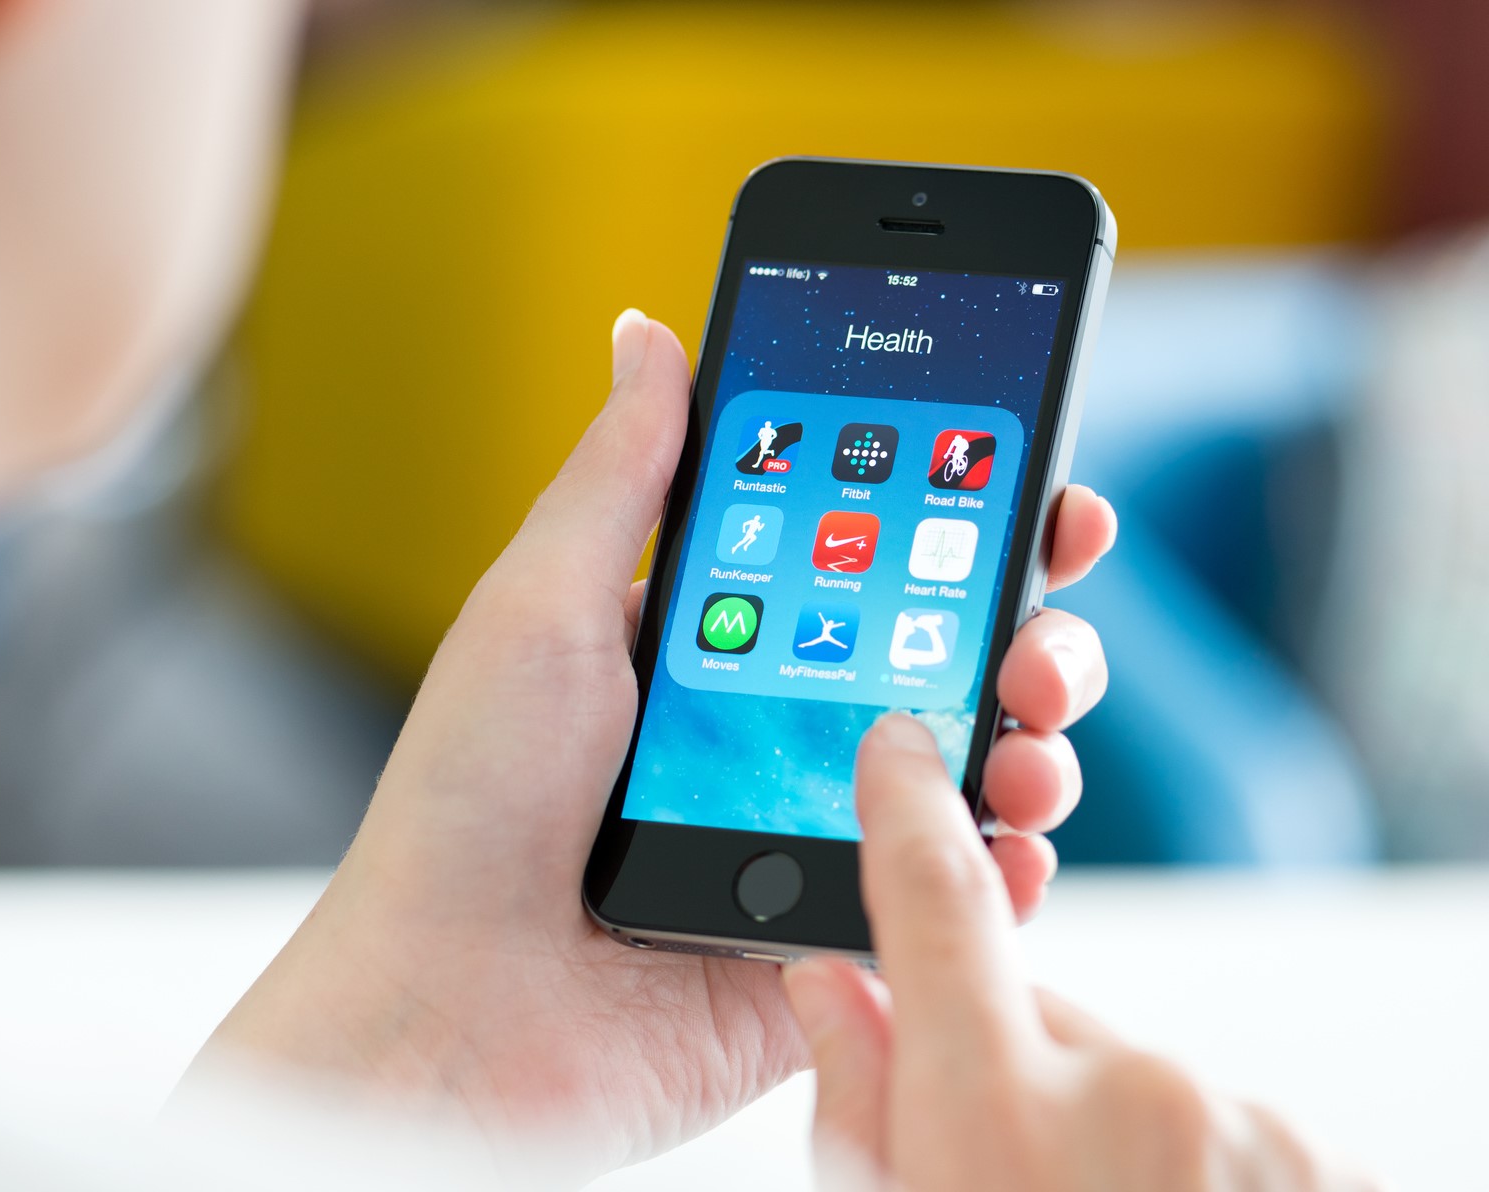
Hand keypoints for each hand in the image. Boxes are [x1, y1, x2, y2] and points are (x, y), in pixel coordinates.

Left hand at [193, 310, 1118, 1173]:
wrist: (447, 1009)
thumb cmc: (467, 802)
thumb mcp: (539, 604)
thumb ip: (624, 473)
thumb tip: (647, 333)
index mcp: (721, 643)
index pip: (875, 562)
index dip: (967, 520)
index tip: (1038, 485)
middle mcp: (783, 733)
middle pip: (952, 660)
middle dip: (1030, 630)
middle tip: (1041, 627)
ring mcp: (816, 837)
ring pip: (973, 773)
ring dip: (1035, 743)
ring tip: (1027, 742)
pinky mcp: (835, 944)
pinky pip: (952, 901)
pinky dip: (1004, 872)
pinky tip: (1012, 846)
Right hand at [783, 716, 1369, 1191]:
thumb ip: (858, 1107)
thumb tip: (832, 986)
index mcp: (1004, 1120)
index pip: (938, 905)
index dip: (906, 812)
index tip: (898, 748)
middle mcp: (1146, 1097)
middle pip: (1044, 1016)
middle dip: (1009, 1071)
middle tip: (995, 1177)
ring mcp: (1252, 1131)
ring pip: (1143, 1080)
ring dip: (1109, 1139)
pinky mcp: (1328, 1162)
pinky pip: (1224, 1128)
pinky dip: (1193, 1172)